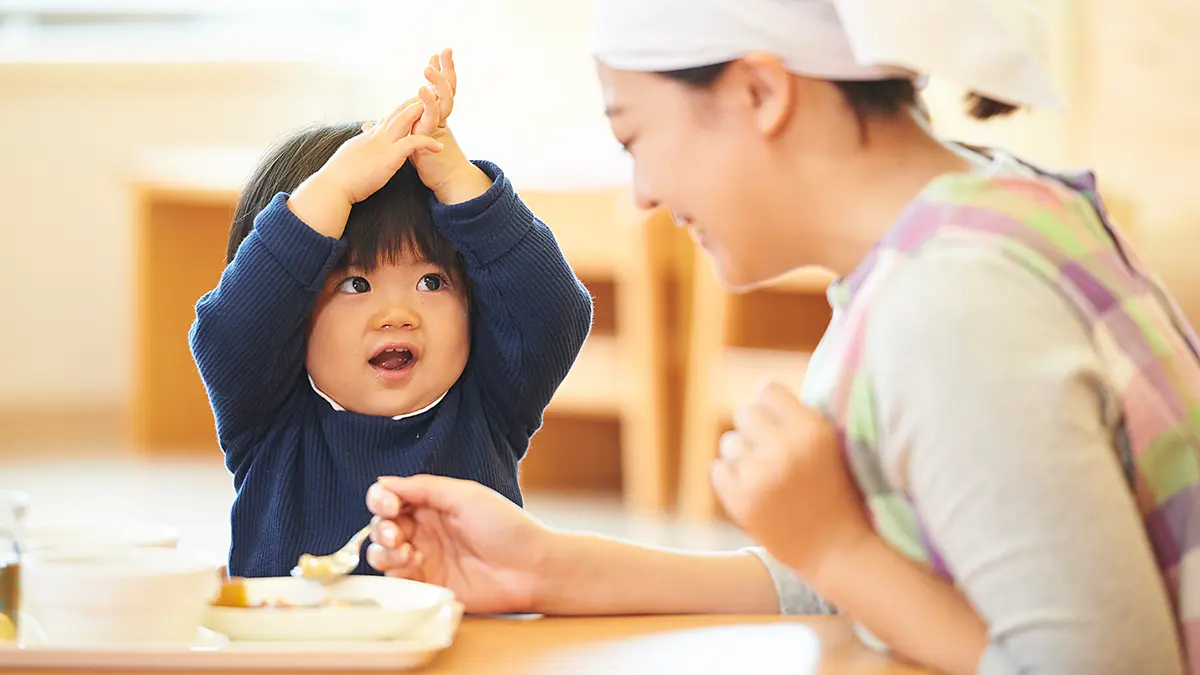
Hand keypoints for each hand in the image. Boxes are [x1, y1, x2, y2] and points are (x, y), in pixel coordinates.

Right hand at [287, 100, 442, 237]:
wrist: (333, 186)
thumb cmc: (338, 177)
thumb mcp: (350, 157)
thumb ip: (359, 150)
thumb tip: (358, 149)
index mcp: (368, 137)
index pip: (386, 119)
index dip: (400, 110)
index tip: (411, 103)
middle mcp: (376, 136)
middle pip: (397, 113)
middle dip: (413, 102)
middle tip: (429, 92)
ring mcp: (383, 145)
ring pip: (404, 121)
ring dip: (421, 111)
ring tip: (437, 105)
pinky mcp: (389, 157)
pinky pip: (412, 144)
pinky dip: (426, 142)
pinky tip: (439, 146)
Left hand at [363, 49, 489, 203]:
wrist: (444, 180)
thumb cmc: (428, 163)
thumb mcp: (399, 144)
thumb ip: (385, 131)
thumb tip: (368, 126)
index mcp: (430, 117)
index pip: (434, 89)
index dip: (434, 74)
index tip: (434, 56)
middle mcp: (438, 118)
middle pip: (444, 88)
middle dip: (446, 69)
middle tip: (447, 50)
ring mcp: (438, 126)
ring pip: (443, 98)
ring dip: (439, 80)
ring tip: (434, 64)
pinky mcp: (435, 135)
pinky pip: (434, 115)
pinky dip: (429, 102)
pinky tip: (423, 90)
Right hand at [365, 475, 553, 614]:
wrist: (531, 569)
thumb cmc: (507, 527)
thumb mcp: (465, 496)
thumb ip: (423, 488)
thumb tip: (383, 482)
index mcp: (433, 505)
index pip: (391, 499)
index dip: (381, 500)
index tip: (389, 505)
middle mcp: (425, 531)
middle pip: (382, 526)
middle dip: (382, 529)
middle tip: (398, 536)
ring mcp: (426, 559)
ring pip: (383, 554)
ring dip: (384, 552)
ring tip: (406, 552)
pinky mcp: (428, 586)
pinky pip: (396, 580)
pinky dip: (395, 572)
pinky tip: (412, 566)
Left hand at [710, 381, 872, 581]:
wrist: (835, 550)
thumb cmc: (834, 493)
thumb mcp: (829, 446)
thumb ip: (798, 418)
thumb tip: (760, 387)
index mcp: (812, 431)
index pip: (768, 389)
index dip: (769, 404)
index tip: (776, 421)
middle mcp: (785, 449)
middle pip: (744, 411)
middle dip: (753, 428)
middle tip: (768, 450)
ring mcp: (760, 476)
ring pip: (729, 442)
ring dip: (742, 455)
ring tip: (765, 476)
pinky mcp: (741, 501)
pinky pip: (719, 469)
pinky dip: (731, 479)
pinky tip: (754, 491)